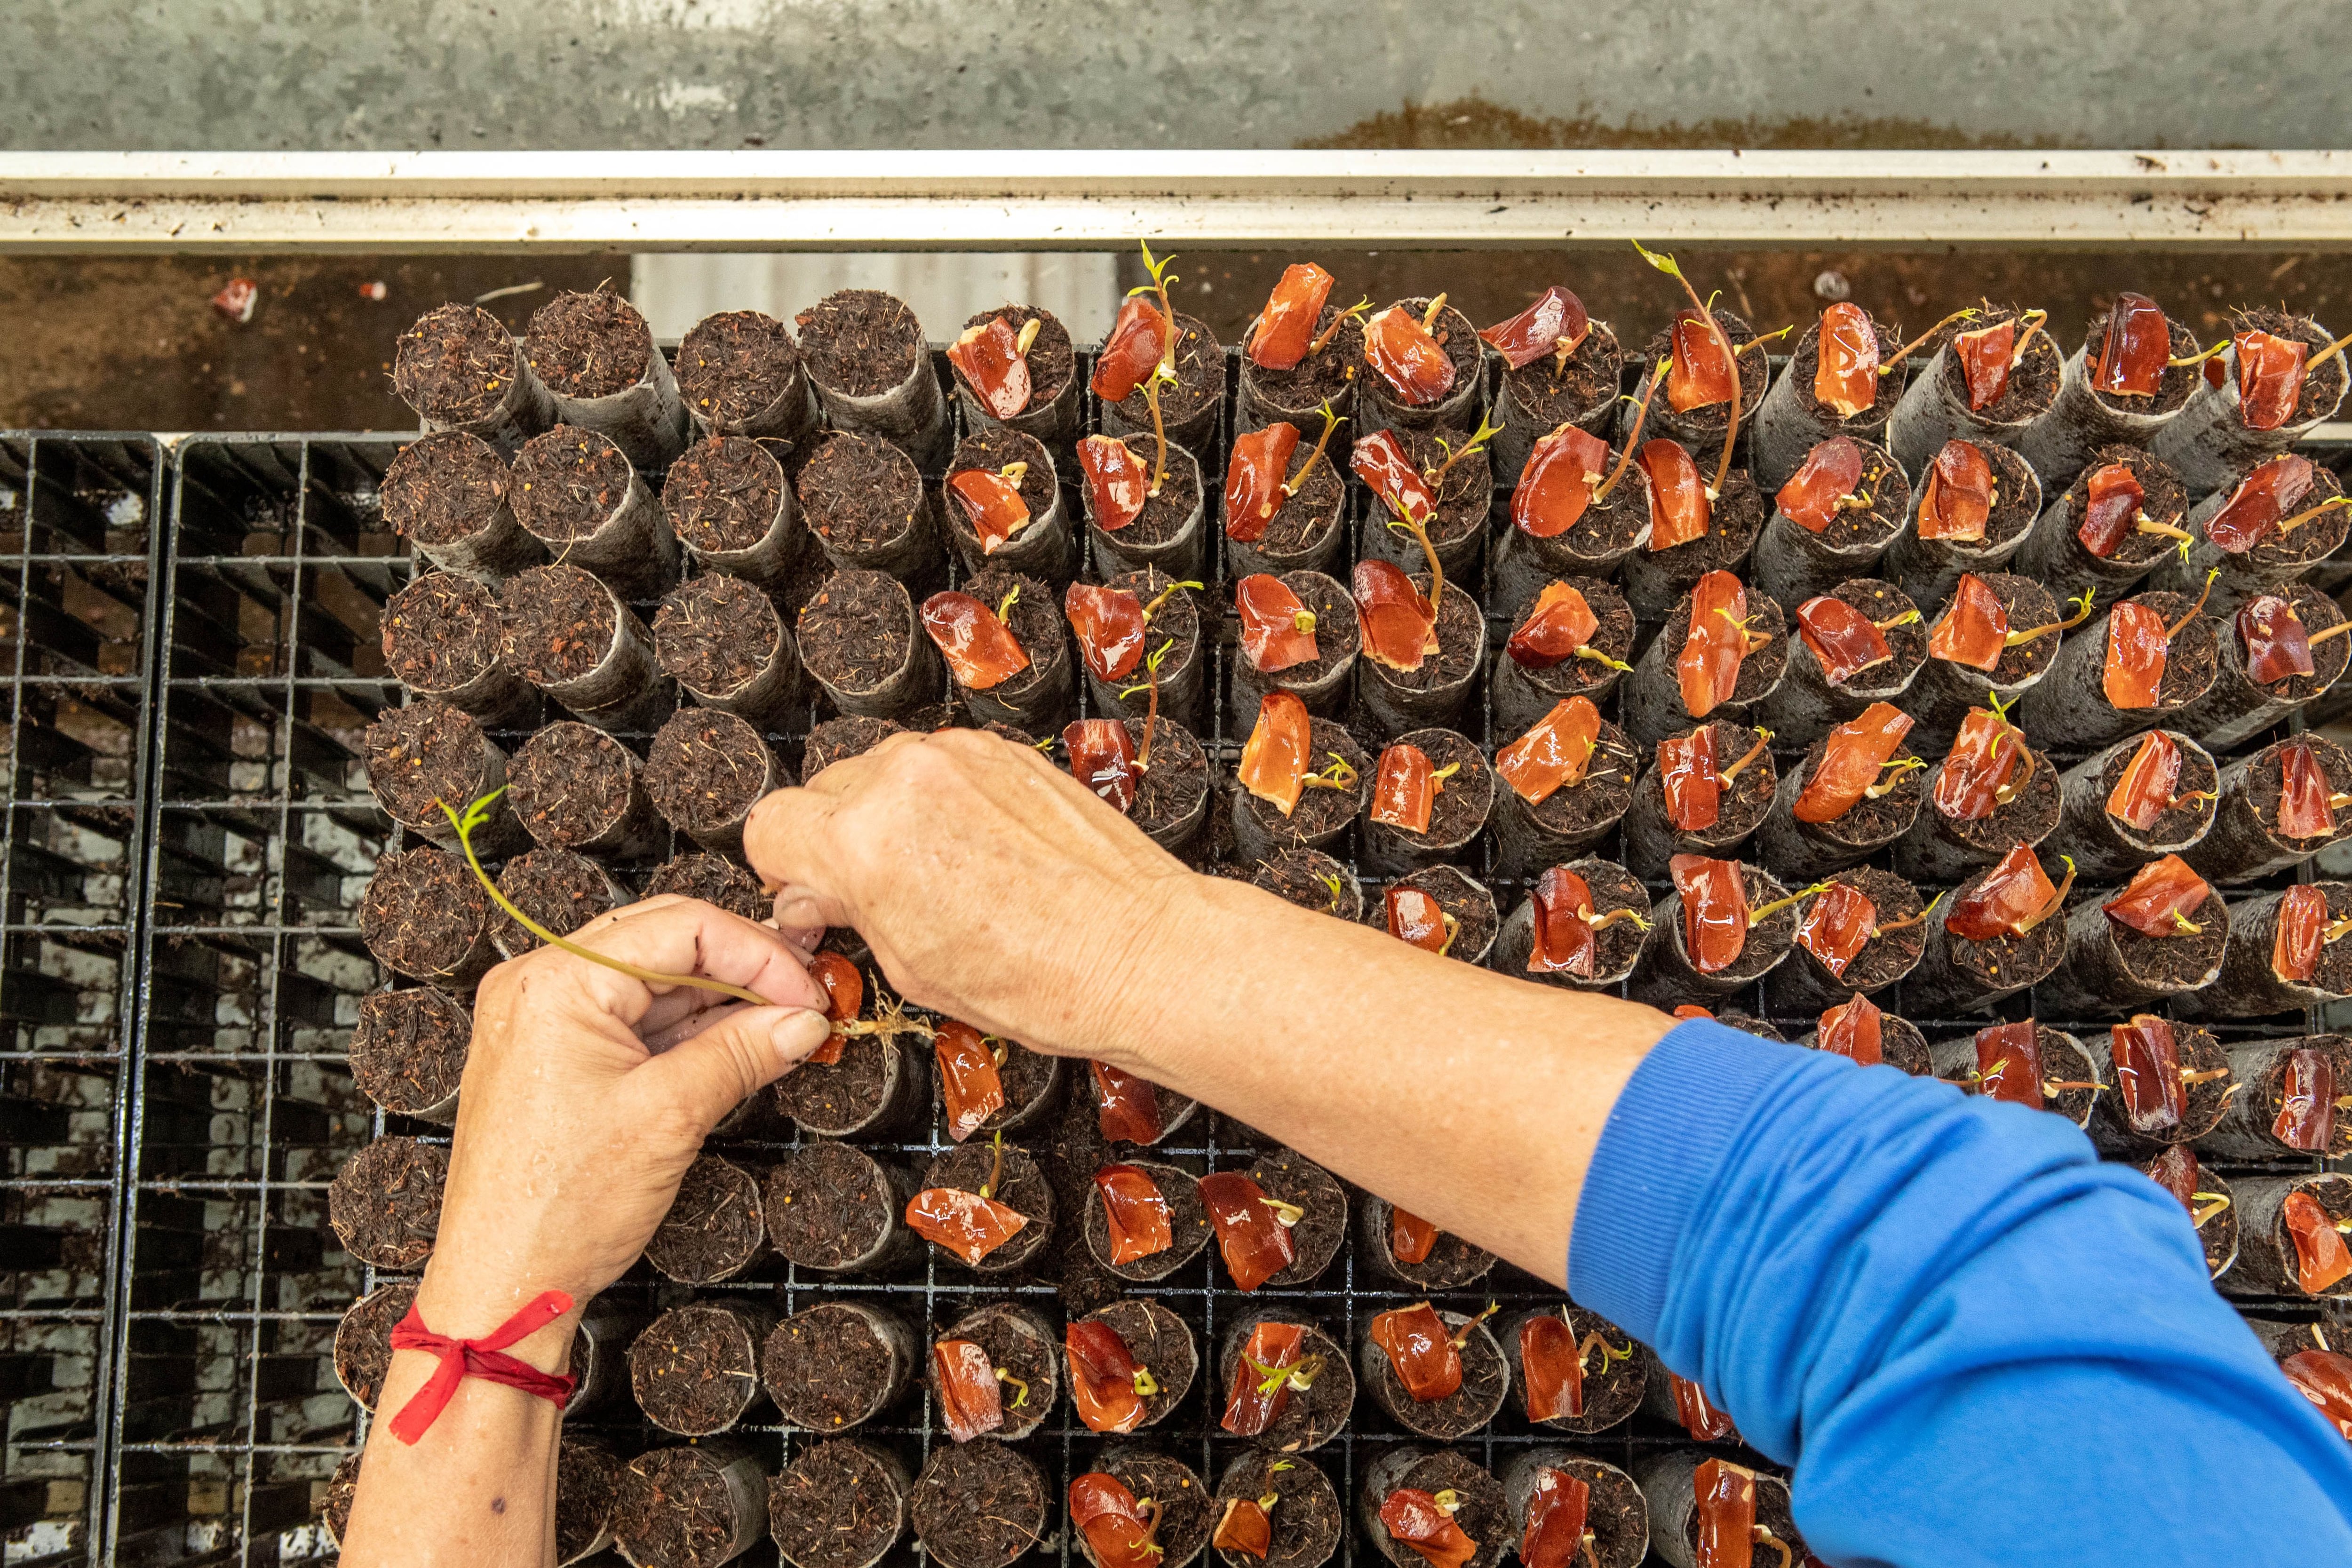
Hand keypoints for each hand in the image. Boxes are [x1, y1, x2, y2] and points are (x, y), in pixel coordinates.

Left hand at [414, 895, 830, 1343]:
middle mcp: (538, 985)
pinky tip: (740, 1042)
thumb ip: (743, 1051)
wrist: (504, 1284)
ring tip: (784, 1023)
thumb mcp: (671, 1116)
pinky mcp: (552, 1055)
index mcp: (555, 981)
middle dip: (744, 967)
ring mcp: (541, 1019)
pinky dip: (688, 1029)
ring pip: (653, 980)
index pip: (682, 926)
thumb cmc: (557, 1209)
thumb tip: (802, 1019)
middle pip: (666, 941)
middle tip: (806, 995)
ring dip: (722, 998)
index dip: (759, 954)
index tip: (808, 990)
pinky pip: (632, 1019)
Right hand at [743, 728, 1191, 1061]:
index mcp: (863, 840)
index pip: (769, 826)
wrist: (1139, 950)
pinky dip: (943, 800)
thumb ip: (849, 912)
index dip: (783, 870)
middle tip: (875, 895)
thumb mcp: (912, 968)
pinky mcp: (1004, 750)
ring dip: (891, 816)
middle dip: (836, 841)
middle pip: (823, 793)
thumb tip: (816, 892)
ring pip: (882, 773)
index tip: (810, 894)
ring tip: (939, 875)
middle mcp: (904, 780)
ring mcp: (959, 757)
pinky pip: (941, 766)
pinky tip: (979, 852)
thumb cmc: (1042, 978)